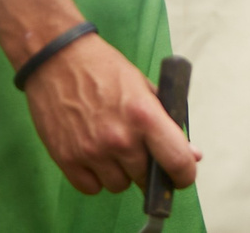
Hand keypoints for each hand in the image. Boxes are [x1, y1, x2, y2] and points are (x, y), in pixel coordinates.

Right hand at [22, 32, 199, 196]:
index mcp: (145, 116)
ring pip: (119, 185)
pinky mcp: (66, 160)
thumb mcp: (144, 87)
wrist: (57, 61)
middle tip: (140, 150)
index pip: (177, 161)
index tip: (183, 176)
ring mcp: (91, 152)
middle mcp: (119, 139)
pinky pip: (91, 188)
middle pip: (146, 178)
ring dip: (121, 173)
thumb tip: (192, 154)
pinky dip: (95, 177)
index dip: (184, 174)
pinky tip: (95, 156)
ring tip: (113, 147)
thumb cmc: (105, 70)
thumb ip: (168, 122)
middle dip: (149, 169)